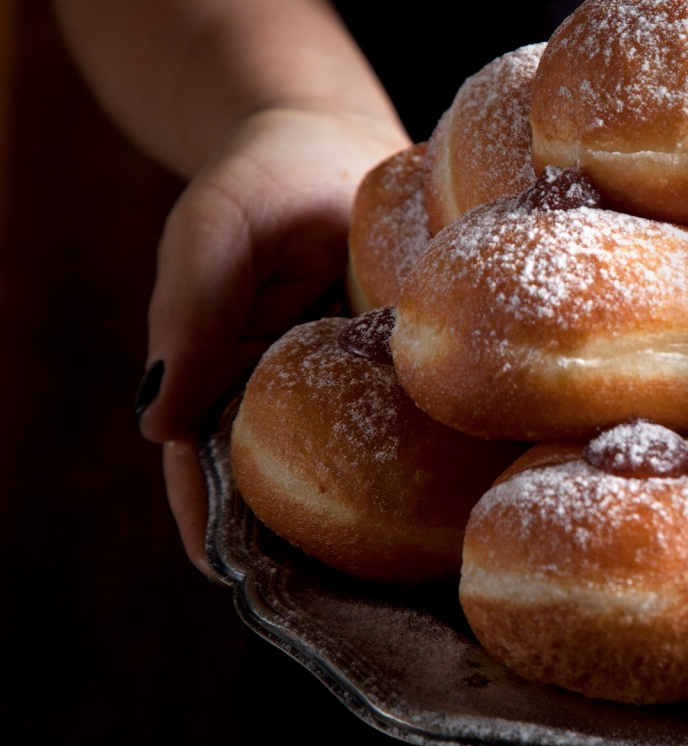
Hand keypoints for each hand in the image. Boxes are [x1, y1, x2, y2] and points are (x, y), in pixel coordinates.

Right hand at [135, 107, 409, 575]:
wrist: (335, 138)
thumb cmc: (260, 180)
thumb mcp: (214, 231)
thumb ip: (191, 311)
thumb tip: (158, 417)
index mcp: (228, 381)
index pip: (209, 471)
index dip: (217, 524)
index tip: (238, 578)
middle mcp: (293, 398)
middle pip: (289, 487)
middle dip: (307, 547)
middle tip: (341, 607)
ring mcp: (355, 390)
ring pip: (361, 470)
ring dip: (379, 521)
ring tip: (411, 582)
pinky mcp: (411, 367)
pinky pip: (419, 422)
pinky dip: (434, 461)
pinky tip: (470, 498)